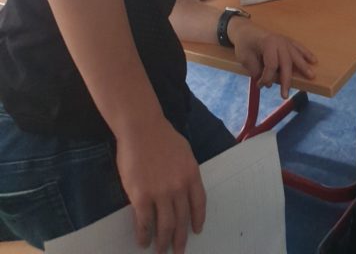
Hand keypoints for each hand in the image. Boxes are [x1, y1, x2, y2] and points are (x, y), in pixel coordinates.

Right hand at [116, 119, 204, 253]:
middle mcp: (179, 186)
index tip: (196, 230)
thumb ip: (185, 172)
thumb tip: (184, 188)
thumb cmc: (162, 137)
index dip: (198, 219)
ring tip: (160, 250)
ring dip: (163, 241)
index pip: (199, 203)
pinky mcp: (141, 197)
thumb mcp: (184, 152)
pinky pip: (144, 222)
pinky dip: (144, 235)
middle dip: (180, 238)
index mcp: (191, 174)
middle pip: (182, 219)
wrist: (141, 128)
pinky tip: (143, 241)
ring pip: (164, 225)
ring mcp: (160, 193)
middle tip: (178, 250)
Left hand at [229, 19, 316, 98]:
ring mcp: (285, 41)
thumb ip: (256, 69)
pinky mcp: (287, 42)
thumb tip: (268, 80)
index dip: (266, 78)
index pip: (271, 65)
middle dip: (286, 80)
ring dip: (303, 66)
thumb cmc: (244, 44)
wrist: (245, 30)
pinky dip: (306, 54)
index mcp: (267, 44)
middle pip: (286, 62)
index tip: (259, 85)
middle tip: (284, 95)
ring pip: (296, 55)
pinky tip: (313, 60)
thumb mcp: (245, 58)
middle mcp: (279, 42)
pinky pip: (299, 48)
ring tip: (311, 76)